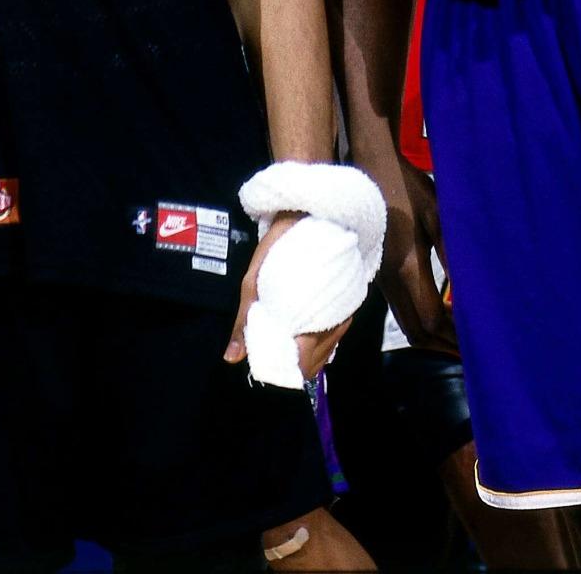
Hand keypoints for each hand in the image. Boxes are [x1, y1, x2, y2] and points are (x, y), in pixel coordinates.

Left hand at [224, 211, 350, 380]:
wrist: (311, 209)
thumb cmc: (281, 242)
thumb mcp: (254, 278)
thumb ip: (245, 319)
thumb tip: (232, 357)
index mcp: (313, 316)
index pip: (305, 361)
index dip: (287, 371)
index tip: (270, 370)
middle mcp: (337, 319)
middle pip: (317, 361)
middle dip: (295, 366)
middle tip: (273, 359)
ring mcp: (346, 310)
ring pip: (328, 350)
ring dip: (308, 356)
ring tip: (285, 349)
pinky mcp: (348, 301)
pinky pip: (335, 333)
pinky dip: (319, 342)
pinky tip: (304, 336)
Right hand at [376, 155, 457, 354]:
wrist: (372, 167)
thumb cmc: (408, 186)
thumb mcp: (438, 214)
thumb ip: (453, 253)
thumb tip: (471, 290)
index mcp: (407, 267)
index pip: (432, 319)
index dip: (455, 338)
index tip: (479, 345)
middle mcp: (391, 281)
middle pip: (417, 331)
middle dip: (445, 345)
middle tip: (474, 351)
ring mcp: (382, 279)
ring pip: (407, 324)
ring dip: (433, 336)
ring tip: (461, 338)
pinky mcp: (380, 273)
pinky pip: (401, 310)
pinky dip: (422, 321)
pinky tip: (441, 314)